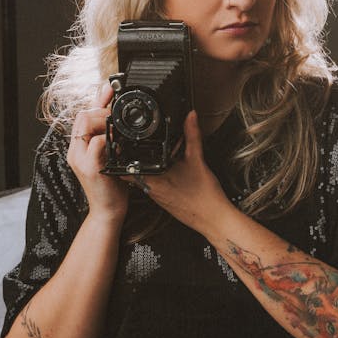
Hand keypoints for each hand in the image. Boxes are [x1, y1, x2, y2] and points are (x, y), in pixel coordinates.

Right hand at [67, 83, 128, 221]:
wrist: (108, 210)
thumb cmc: (111, 184)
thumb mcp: (110, 155)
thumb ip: (110, 135)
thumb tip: (116, 117)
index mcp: (80, 146)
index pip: (85, 114)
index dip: (98, 98)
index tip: (111, 86)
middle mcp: (76, 150)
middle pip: (83, 115)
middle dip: (102, 111)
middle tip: (117, 118)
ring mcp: (81, 159)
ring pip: (86, 124)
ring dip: (104, 122)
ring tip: (116, 131)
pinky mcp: (91, 168)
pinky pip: (97, 142)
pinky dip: (108, 138)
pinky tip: (117, 143)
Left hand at [132, 111, 229, 233]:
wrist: (214, 219)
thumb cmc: (205, 196)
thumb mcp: (197, 160)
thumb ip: (192, 135)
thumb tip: (190, 117)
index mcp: (155, 179)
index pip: (127, 167)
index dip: (123, 155)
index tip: (123, 144)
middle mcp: (152, 189)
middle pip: (134, 171)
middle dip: (134, 158)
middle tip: (136, 146)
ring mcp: (158, 197)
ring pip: (144, 178)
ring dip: (146, 167)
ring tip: (154, 157)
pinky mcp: (165, 201)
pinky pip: (154, 185)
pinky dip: (157, 176)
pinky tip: (169, 172)